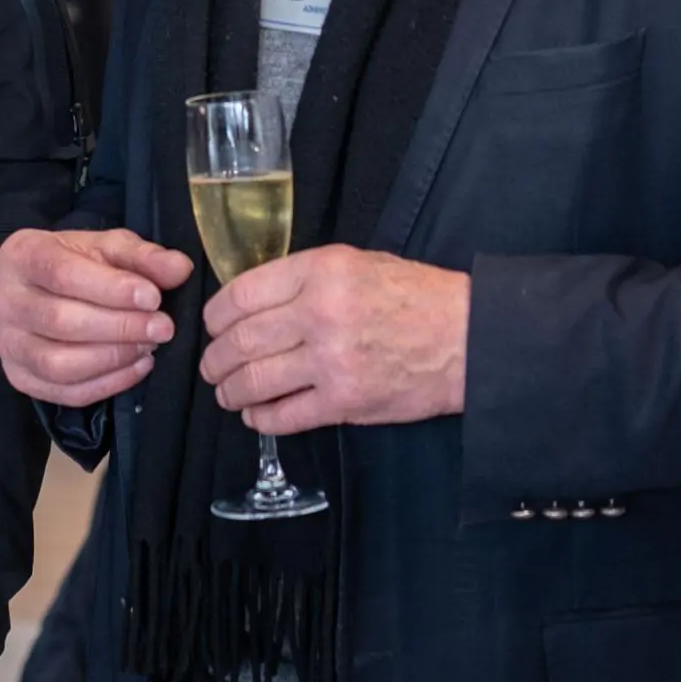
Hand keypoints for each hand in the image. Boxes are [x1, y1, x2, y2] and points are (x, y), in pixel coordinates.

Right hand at [0, 228, 196, 405]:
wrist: (44, 287)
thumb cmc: (78, 262)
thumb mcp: (109, 248)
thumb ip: (143, 256)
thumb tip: (179, 269)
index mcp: (20, 256)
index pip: (61, 273)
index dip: (110, 288)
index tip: (153, 297)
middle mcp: (2, 301)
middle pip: (59, 321)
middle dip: (118, 328)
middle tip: (162, 328)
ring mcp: (7, 344)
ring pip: (57, 364)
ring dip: (111, 359)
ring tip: (149, 347)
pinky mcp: (19, 377)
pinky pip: (63, 392)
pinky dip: (106, 385)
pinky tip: (138, 368)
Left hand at [200, 243, 467, 433]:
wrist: (469, 338)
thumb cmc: (416, 296)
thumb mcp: (356, 263)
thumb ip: (304, 278)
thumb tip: (255, 301)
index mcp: (320, 272)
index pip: (241, 294)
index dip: (216, 315)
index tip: (212, 326)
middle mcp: (319, 314)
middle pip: (240, 340)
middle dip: (216, 358)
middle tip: (211, 365)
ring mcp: (330, 361)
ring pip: (254, 380)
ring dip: (230, 390)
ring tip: (226, 392)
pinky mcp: (345, 402)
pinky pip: (284, 415)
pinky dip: (261, 418)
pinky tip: (255, 414)